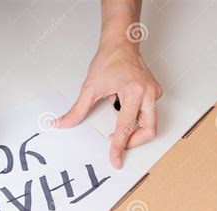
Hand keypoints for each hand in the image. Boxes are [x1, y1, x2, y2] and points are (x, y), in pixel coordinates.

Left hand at [57, 43, 162, 168]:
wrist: (120, 43)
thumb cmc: (108, 61)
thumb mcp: (89, 88)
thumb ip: (77, 111)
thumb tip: (62, 124)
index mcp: (134, 91)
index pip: (126, 127)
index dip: (120, 147)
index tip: (116, 160)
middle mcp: (148, 93)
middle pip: (149, 130)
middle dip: (133, 142)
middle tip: (117, 145)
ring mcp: (154, 93)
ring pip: (150, 124)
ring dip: (134, 131)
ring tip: (118, 124)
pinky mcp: (154, 93)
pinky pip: (148, 114)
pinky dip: (135, 120)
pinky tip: (123, 109)